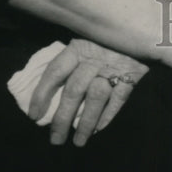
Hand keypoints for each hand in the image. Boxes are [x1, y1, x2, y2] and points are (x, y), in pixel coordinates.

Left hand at [27, 39, 147, 146]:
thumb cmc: (104, 37)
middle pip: (74, 90)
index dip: (42, 94)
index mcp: (78, 47)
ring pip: (95, 98)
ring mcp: (114, 68)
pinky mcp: (132, 75)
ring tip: (78, 141)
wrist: (137, 29)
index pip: (55, 72)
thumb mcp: (84, 40)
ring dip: (85, 123)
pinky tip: (98, 129)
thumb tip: (48, 90)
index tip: (34, 115)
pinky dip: (108, 116)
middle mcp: (94, 58)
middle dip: (62, 118)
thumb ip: (69, 60)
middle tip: (55, 140)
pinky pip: (118, 99)